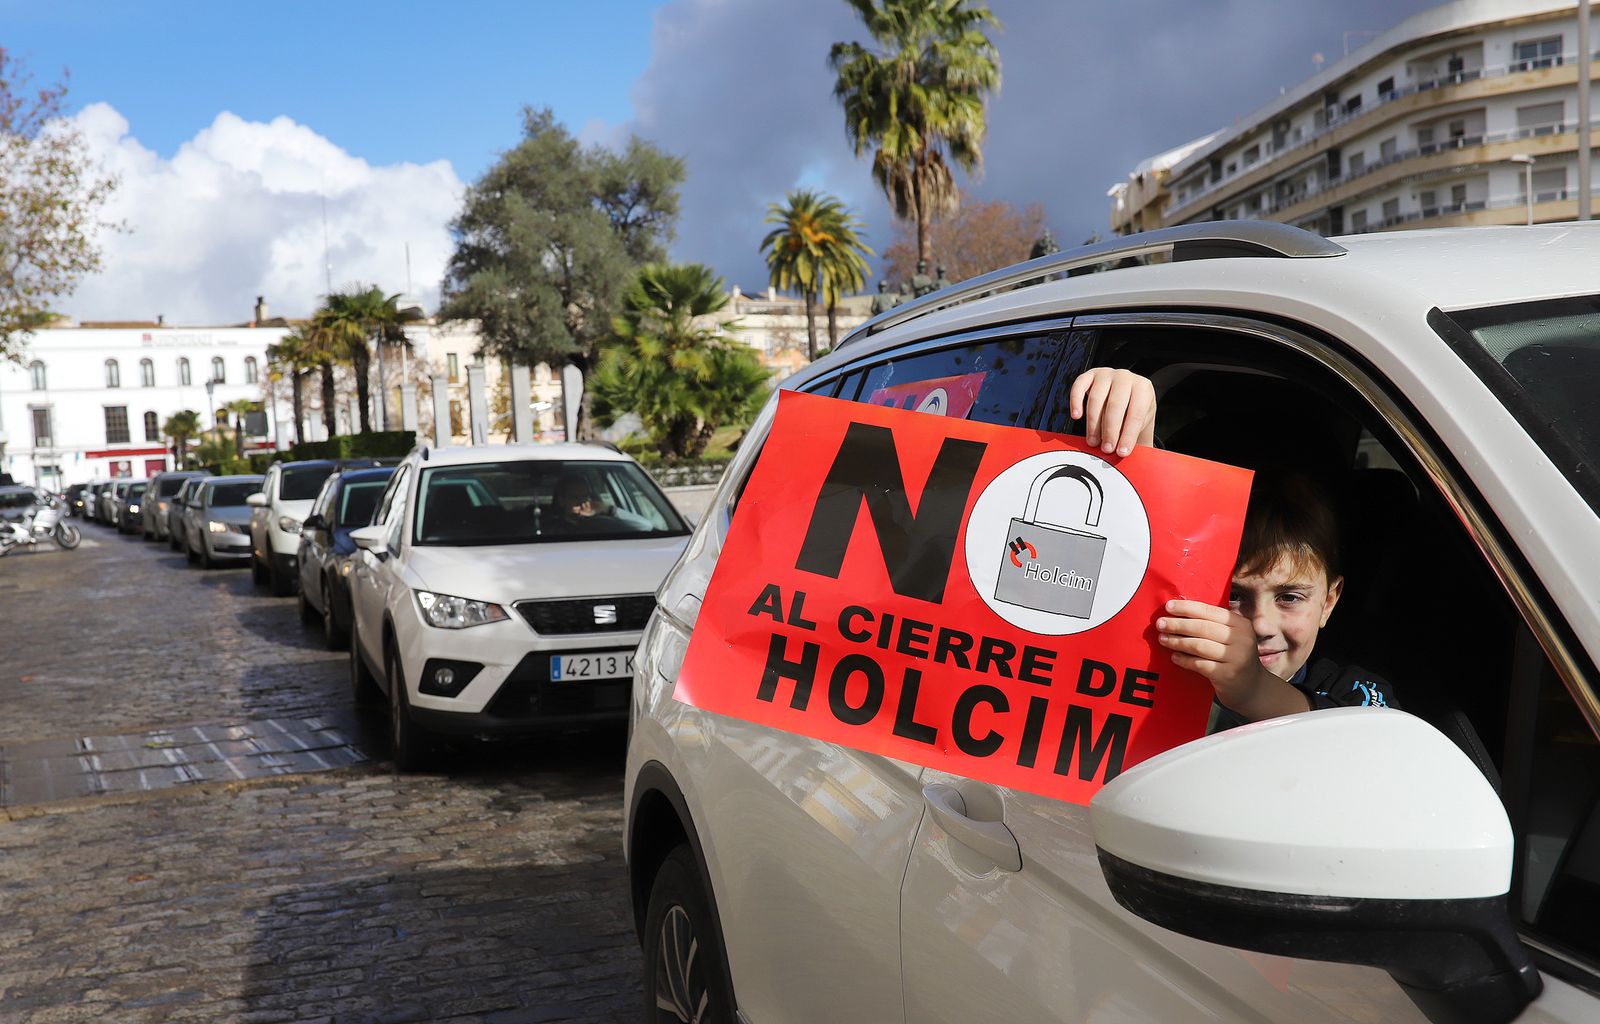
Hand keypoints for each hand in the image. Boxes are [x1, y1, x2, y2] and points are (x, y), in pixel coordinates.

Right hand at [1069, 368, 1155, 456]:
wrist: (1125, 394)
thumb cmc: (1133, 411)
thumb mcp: (1140, 421)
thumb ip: (1132, 434)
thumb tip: (1122, 453)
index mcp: (1143, 388)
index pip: (1136, 413)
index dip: (1128, 435)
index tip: (1122, 452)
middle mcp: (1125, 377)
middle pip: (1115, 405)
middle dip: (1110, 430)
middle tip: (1106, 448)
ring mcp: (1107, 374)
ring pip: (1096, 398)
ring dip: (1093, 424)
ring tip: (1093, 441)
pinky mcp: (1090, 374)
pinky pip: (1079, 386)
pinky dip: (1076, 401)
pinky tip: (1077, 416)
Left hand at [1156, 599, 1311, 721]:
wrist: (1251, 687)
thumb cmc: (1234, 657)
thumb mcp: (1231, 637)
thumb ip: (1212, 624)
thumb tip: (1178, 613)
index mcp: (1240, 624)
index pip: (1210, 610)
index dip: (1187, 607)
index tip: (1168, 606)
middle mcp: (1241, 638)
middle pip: (1202, 627)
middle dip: (1178, 624)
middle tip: (1160, 624)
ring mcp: (1236, 658)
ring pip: (1199, 645)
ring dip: (1178, 641)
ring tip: (1163, 639)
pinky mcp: (1227, 675)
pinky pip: (1199, 664)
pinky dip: (1184, 660)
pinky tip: (1174, 657)